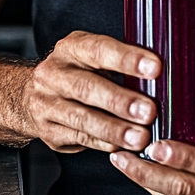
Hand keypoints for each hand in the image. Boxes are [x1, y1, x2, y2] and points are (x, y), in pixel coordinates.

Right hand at [23, 31, 159, 153]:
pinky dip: (103, 143)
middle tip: (149, 112)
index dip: (128, 59)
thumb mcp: (94, 57)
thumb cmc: (78, 72)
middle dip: (121, 101)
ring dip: (115, 129)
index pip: (99, 49)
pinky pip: (79, 138)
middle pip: (87, 87)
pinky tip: (122, 147)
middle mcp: (54, 73)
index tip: (154, 68)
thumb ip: (121, 64)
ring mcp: (46, 103)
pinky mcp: (48, 131)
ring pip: (82, 118)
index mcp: (71, 48)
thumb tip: (162, 76)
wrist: (33, 94)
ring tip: (140, 137)